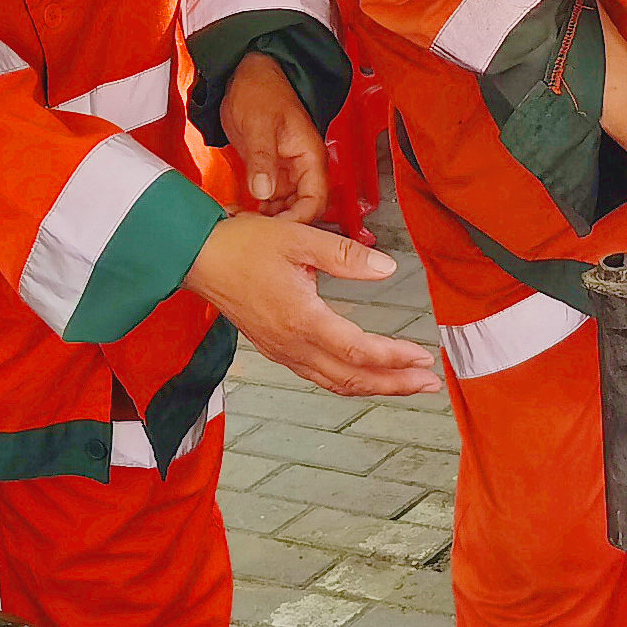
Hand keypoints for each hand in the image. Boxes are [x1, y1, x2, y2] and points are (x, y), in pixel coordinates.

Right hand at [182, 215, 438, 396]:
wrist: (197, 257)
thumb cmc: (243, 245)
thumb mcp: (300, 239)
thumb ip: (346, 255)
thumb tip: (388, 268)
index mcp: (301, 319)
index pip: (358, 350)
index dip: (394, 359)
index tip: (423, 358)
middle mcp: (292, 344)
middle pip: (352, 378)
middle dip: (394, 384)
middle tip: (429, 384)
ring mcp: (282, 351)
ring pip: (336, 382)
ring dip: (375, 386)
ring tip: (407, 384)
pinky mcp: (276, 349)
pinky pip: (319, 376)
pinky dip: (349, 381)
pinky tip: (365, 375)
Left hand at [219, 55, 329, 223]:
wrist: (247, 74)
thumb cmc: (261, 89)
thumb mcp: (259, 124)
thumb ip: (262, 159)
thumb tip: (264, 191)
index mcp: (310, 156)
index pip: (316, 201)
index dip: (299, 221)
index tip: (277, 231)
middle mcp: (302, 167)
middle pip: (303, 210)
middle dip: (283, 225)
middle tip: (257, 232)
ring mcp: (286, 171)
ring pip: (287, 208)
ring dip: (270, 220)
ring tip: (246, 225)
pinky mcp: (270, 171)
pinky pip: (271, 200)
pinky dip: (260, 210)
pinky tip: (243, 213)